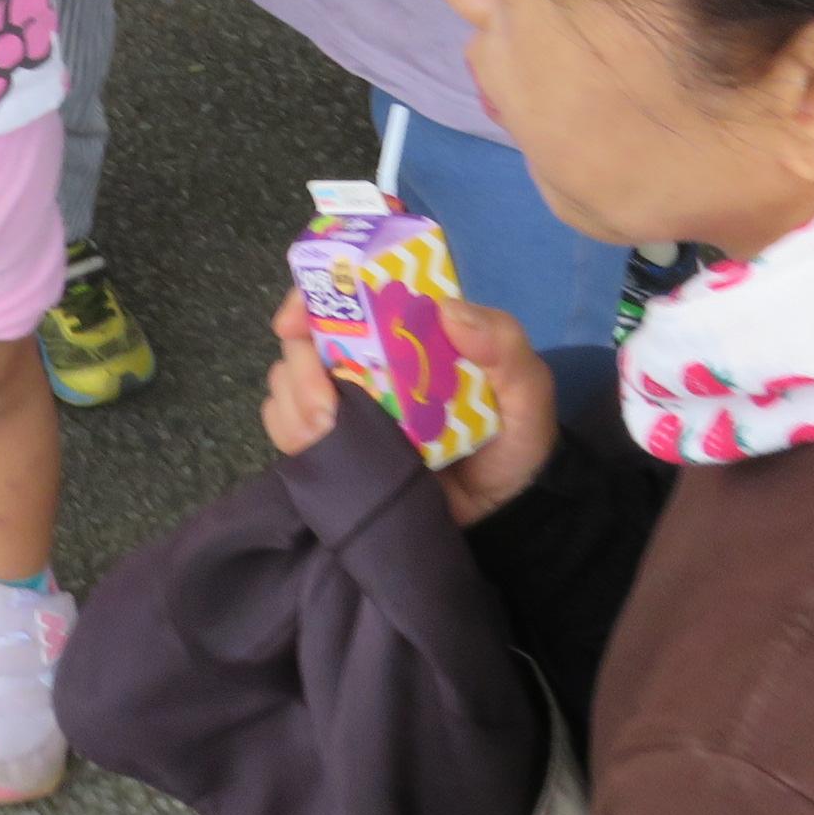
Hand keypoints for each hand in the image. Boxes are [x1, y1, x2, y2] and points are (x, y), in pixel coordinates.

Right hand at [259, 294, 556, 526]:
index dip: (307, 300)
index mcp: (407, 336)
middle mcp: (368, 366)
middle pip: (303, 343)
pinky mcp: (338, 454)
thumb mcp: (526, 387)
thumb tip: (447, 311)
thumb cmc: (516, 441)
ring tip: (326, 430)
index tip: (292, 322)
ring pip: (287, 387)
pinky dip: (292, 435)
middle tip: (323, 399)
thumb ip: (502, 344)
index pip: (344, 297)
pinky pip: (290, 433)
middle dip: (298, 363)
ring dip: (294, 403)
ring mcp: (350, 411)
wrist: (506, 517)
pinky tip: (319, 448)